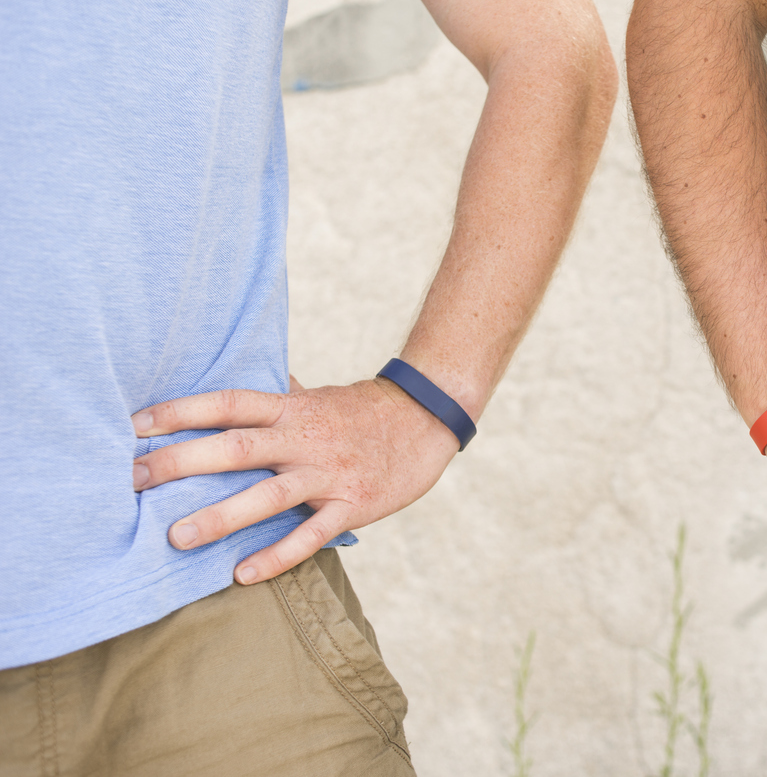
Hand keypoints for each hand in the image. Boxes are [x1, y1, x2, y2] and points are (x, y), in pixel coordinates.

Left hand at [132, 375, 459, 583]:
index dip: (182, 411)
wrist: (429, 420)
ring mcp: (329, 473)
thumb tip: (229, 395)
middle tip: (134, 479)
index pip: (228, 404)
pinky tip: (242, 573)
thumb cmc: (363, 412)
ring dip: (221, 516)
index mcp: (292, 408)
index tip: (135, 424)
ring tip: (176, 536)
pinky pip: (312, 534)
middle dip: (182, 462)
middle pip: (237, 447)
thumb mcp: (316, 398)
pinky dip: (278, 555)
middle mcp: (305, 438)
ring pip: (269, 495)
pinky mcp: (353, 505)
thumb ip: (275, 400)